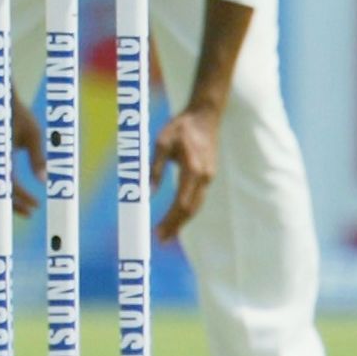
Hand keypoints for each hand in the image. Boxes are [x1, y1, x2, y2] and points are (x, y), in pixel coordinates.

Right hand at [9, 94, 45, 216]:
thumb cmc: (19, 114)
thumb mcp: (33, 134)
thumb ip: (37, 158)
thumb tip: (44, 181)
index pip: (10, 184)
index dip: (23, 197)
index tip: (36, 205)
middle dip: (15, 202)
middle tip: (31, 213)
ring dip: (10, 195)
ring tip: (27, 207)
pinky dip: (6, 184)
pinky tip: (18, 191)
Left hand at [150, 105, 220, 240]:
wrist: (205, 115)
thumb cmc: (181, 127)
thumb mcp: (161, 142)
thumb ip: (154, 168)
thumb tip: (147, 193)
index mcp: (193, 169)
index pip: (181, 203)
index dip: (170, 221)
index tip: (158, 232)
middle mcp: (204, 176)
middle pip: (191, 210)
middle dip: (176, 226)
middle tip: (161, 240)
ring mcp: (209, 176)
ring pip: (196, 205)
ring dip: (182, 221)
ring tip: (167, 234)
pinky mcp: (208, 175)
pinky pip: (197, 198)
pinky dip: (187, 211)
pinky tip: (177, 217)